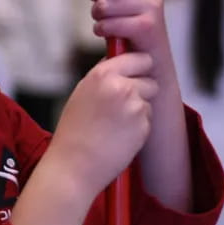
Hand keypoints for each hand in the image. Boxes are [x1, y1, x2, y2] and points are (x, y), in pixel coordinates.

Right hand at [47, 52, 156, 200]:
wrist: (74, 166)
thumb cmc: (74, 133)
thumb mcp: (82, 93)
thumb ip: (105, 77)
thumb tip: (124, 64)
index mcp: (101, 74)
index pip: (136, 57)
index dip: (137, 67)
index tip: (134, 74)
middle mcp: (120, 86)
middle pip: (149, 77)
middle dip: (143, 87)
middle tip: (126, 103)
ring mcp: (134, 106)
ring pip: (149, 99)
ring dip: (140, 109)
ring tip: (116, 124)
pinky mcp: (143, 125)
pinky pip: (148, 119)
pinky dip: (139, 127)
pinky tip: (120, 137)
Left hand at [86, 0, 170, 68]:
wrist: (146, 53)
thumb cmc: (127, 16)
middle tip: (96, 2)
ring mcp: (153, 4)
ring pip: (105, 4)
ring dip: (97, 15)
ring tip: (103, 20)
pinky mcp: (147, 25)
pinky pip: (110, 23)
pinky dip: (101, 29)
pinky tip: (106, 32)